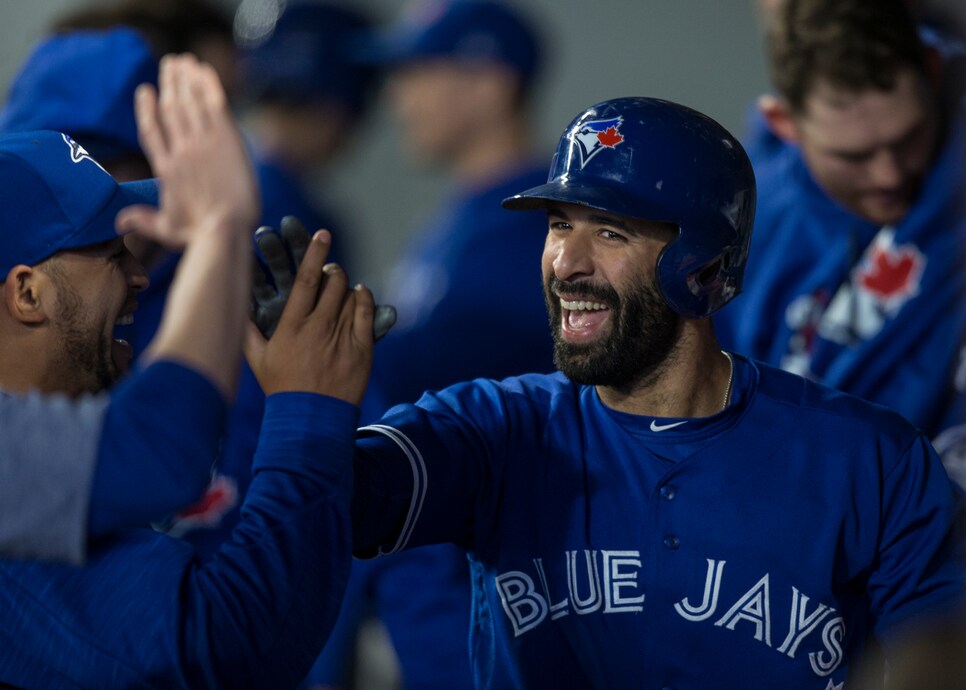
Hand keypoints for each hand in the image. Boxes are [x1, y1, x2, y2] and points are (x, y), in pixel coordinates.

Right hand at [116, 54, 258, 245]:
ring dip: (185, 79)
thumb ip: (142, 220)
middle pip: (170, 109)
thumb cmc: (198, 235)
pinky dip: (207, 85)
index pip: (151, 131)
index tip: (144, 91)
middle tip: (169, 64)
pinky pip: (214, 104)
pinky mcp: (225, 140)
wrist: (224, 231)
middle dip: (169, 84)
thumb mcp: (165, 230)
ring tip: (182, 61)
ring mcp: (202, 143)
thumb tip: (118, 223)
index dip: (146, 108)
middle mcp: (180, 151)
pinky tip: (203, 69)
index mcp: (164, 169)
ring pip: (189, 102)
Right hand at [244, 231, 374, 404]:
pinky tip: (359, 296)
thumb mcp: (256, 359)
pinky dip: (365, 299)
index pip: (305, 279)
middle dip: (332, 270)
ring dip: (346, 286)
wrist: (312, 419)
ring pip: (351, 295)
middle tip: (330, 271)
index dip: (314, 253)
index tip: (322, 235)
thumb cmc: (281, 388)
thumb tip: (233, 306)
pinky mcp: (362, 348)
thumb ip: (246, 330)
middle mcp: (318, 328)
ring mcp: (342, 337)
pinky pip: (368, 312)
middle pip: (332, 282)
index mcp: (291, 326)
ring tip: (341, 290)